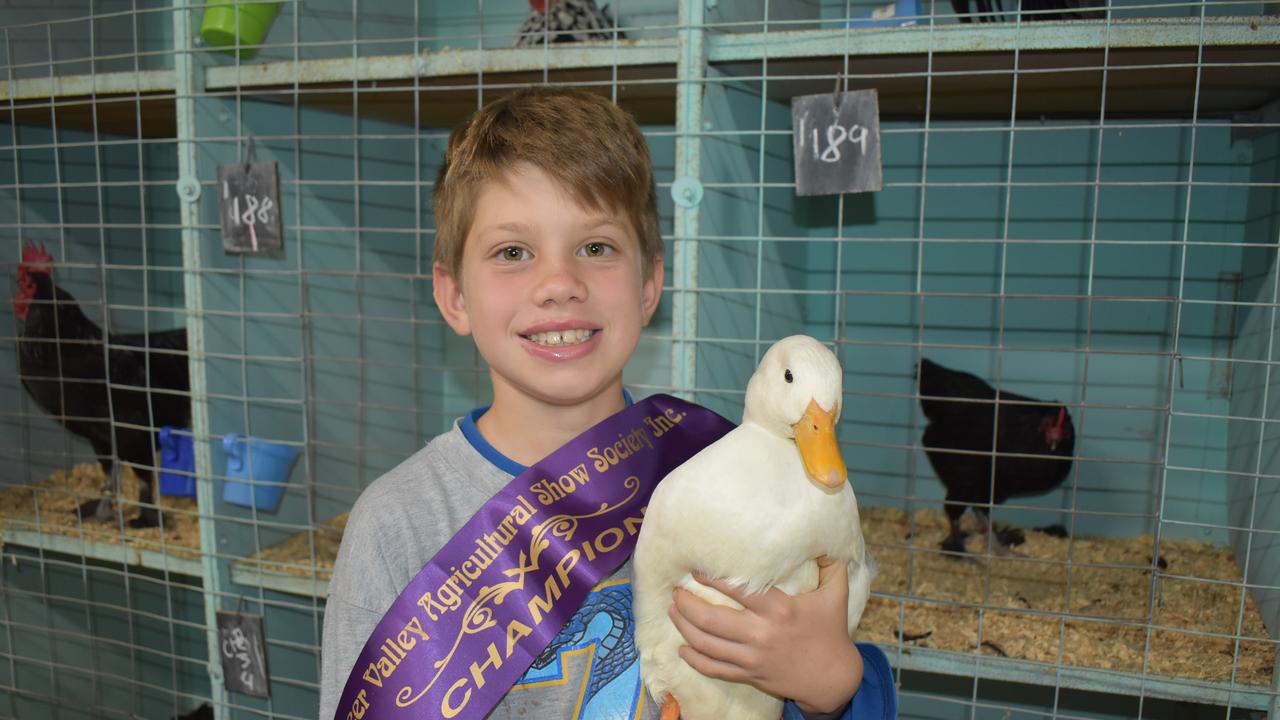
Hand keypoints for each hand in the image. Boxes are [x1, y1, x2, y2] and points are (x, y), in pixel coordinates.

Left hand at [668, 556, 863, 714]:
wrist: (833, 679)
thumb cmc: (832, 631)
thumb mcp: (836, 594)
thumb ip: (830, 564)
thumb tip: (822, 538)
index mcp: (780, 610)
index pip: (739, 590)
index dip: (713, 578)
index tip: (695, 568)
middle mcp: (761, 634)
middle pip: (712, 619)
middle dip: (687, 603)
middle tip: (676, 590)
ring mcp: (752, 658)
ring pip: (707, 644)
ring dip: (684, 627)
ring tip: (672, 610)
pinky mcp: (749, 675)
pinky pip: (714, 669)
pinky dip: (694, 660)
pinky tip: (682, 648)